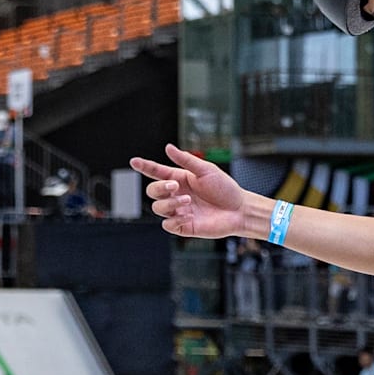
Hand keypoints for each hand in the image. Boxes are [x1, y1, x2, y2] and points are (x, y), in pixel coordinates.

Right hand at [132, 144, 248, 238]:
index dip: (144, 167)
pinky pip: (168, 224)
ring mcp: (179, 211)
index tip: (134, 161)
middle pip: (153, 191)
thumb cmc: (225, 188)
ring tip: (188, 201)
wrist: (239, 210)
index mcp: (180, 179)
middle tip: (175, 185)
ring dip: (169, 203)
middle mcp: (176, 194)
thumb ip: (186, 160)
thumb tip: (168, 148)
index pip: (156, 172)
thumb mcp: (206, 170)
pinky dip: (174, 219)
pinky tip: (187, 215)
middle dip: (159, 187)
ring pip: (158, 207)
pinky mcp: (183, 226)